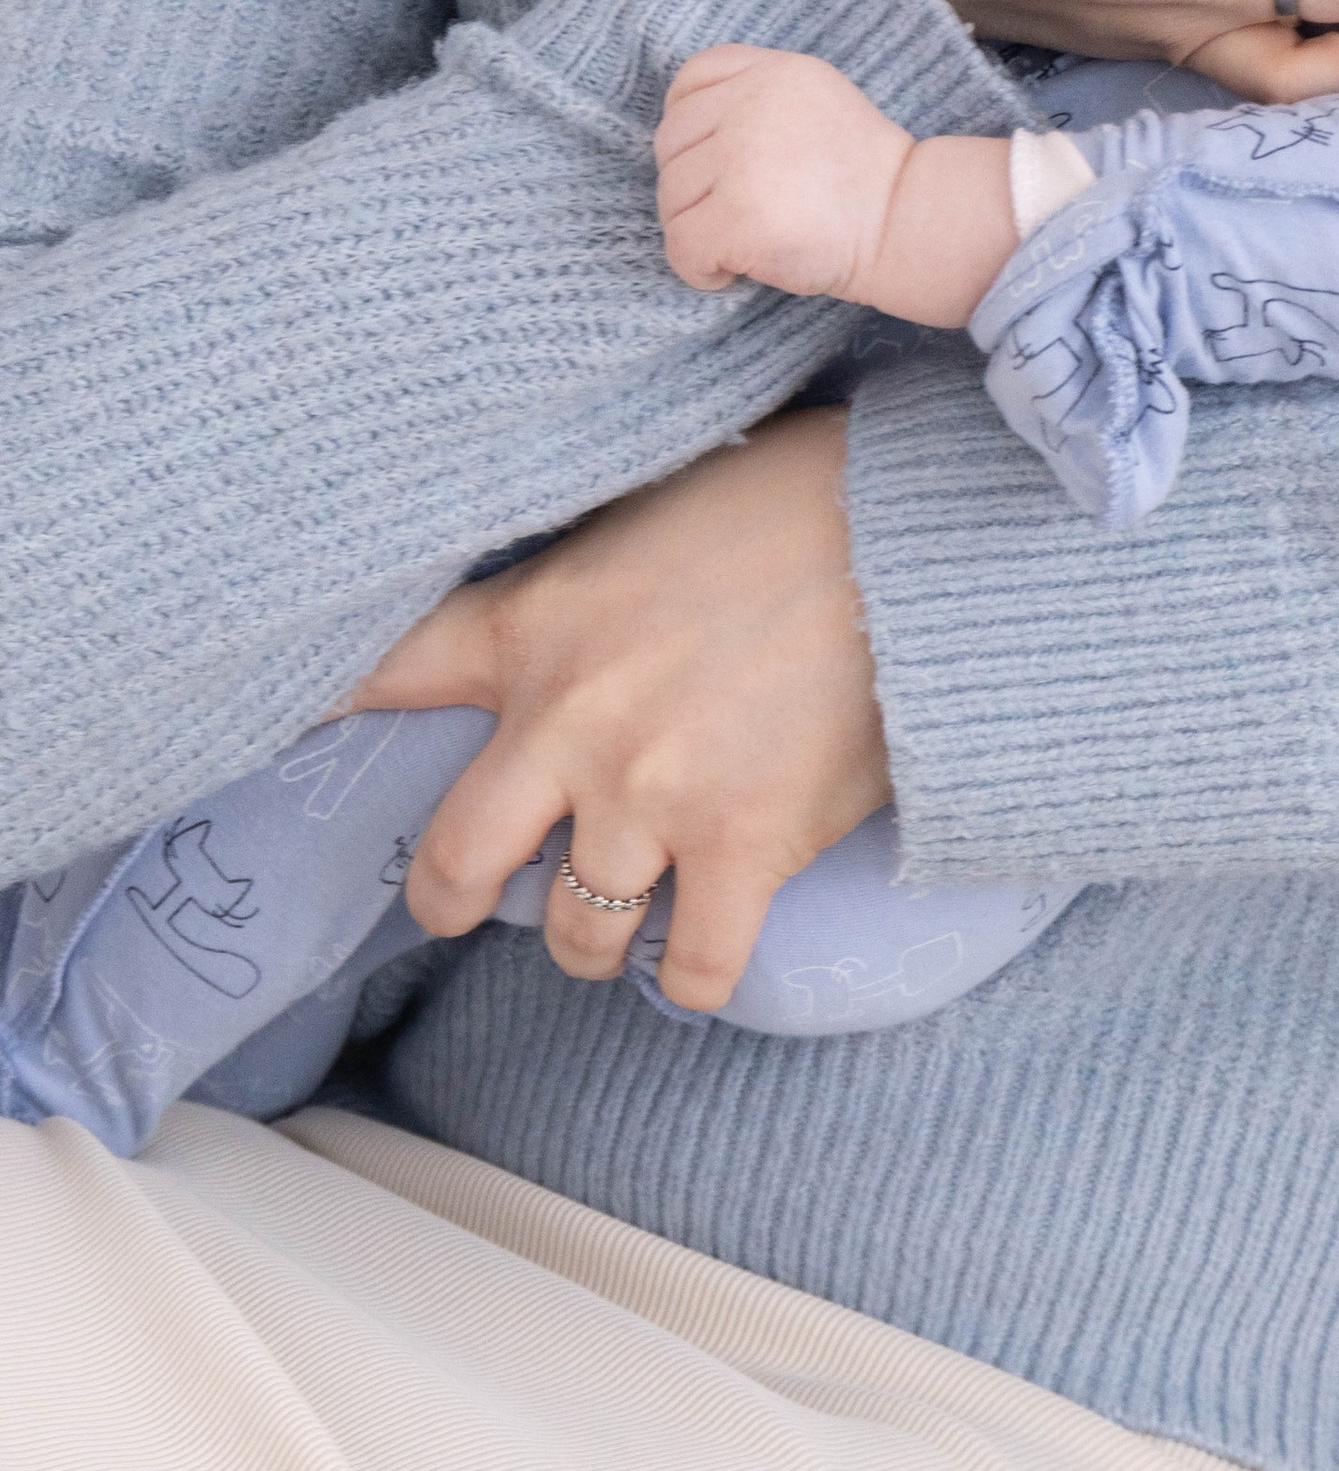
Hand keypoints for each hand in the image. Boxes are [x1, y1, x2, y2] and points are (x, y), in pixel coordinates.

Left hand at [344, 406, 883, 1014]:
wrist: (914, 531)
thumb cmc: (797, 495)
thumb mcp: (651, 511)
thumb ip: (581, 583)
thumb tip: (565, 623)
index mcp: (541, 623)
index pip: (393, 672)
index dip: (332, 706)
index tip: (292, 727)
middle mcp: (574, 722)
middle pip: (456, 861)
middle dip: (457, 894)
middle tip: (478, 895)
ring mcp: (654, 795)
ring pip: (573, 933)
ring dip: (592, 934)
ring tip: (628, 906)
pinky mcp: (744, 849)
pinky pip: (691, 969)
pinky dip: (691, 976)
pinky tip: (701, 947)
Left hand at [657, 44, 910, 299]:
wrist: (904, 223)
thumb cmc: (862, 175)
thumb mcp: (816, 99)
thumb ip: (759, 98)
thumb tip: (694, 134)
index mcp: (773, 72)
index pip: (691, 78)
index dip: (687, 121)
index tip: (709, 157)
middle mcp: (751, 105)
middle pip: (671, 143)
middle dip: (693, 185)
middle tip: (737, 210)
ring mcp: (741, 159)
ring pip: (670, 198)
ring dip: (697, 228)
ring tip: (745, 238)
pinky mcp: (736, 216)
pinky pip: (681, 246)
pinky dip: (700, 268)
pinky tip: (734, 269)